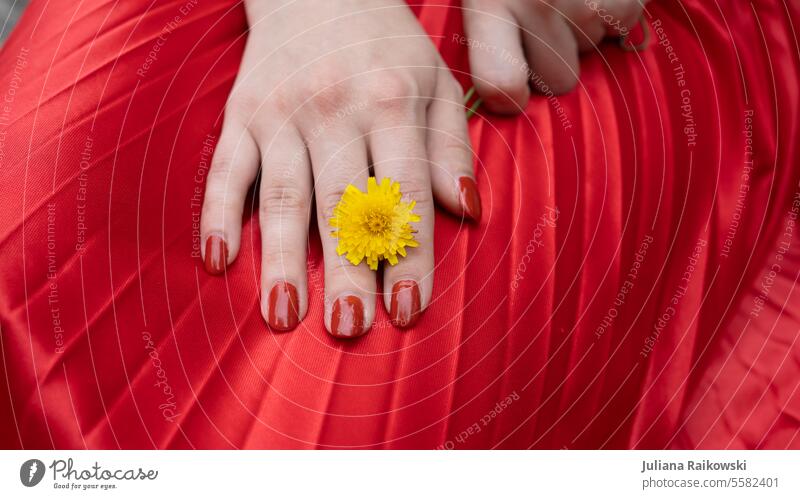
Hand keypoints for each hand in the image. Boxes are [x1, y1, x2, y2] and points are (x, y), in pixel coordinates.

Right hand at [201, 0, 479, 336]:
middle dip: (347, 270)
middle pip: (342, 204)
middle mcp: (335, 108)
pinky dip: (218, 214)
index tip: (407, 311)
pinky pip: (225, 169)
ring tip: (282, 317)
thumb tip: (467, 213)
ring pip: (282, 196)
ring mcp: (282, 112)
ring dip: (280, 259)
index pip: (404, 194)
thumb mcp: (436, 82)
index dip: (408, 256)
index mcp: (391, 102)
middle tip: (349, 328)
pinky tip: (217, 261)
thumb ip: (451, 147)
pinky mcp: (242, 112)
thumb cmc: (386, 44)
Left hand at [462, 0, 644, 111]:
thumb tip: (505, 96)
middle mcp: (538, 1)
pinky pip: (626, 26)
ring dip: (585, 30)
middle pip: (559, 79)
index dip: (509, 95)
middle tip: (544, 19)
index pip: (501, 84)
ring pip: (593, 52)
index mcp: (491, 3)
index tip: (511, 89)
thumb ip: (486, 39)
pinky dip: (616, 10)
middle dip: (556, 58)